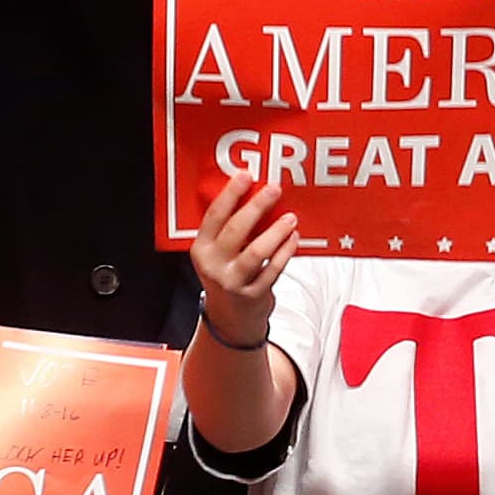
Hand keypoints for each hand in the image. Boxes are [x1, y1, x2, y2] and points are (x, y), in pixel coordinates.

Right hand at [192, 175, 299, 349]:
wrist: (230, 319)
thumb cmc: (227, 275)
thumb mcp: (217, 253)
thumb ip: (229, 229)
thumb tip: (255, 193)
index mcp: (201, 249)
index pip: (214, 216)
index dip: (230, 194)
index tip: (246, 175)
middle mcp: (213, 265)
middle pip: (235, 230)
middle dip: (256, 206)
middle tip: (274, 190)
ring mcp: (233, 282)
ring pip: (256, 252)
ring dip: (276, 232)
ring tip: (290, 218)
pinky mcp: (253, 295)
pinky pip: (273, 269)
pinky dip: (285, 252)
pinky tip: (294, 239)